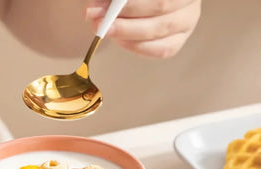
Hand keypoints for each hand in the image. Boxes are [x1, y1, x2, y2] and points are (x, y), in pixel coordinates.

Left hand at [86, 0, 201, 57]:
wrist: (145, 2)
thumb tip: (92, 11)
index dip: (128, 3)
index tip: (101, 7)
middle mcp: (190, 1)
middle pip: (160, 7)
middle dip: (125, 15)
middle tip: (99, 21)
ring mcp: (187, 22)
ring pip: (159, 30)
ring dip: (127, 32)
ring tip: (105, 30)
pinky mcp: (178, 41)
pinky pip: (161, 50)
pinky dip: (137, 46)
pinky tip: (120, 40)